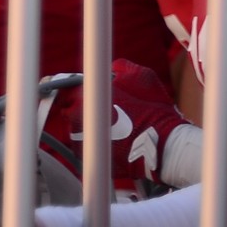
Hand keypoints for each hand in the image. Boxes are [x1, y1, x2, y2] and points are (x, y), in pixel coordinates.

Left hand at [44, 59, 185, 195]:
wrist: (160, 146)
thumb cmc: (152, 109)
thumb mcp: (141, 76)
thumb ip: (120, 68)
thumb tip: (112, 69)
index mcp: (84, 95)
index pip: (65, 88)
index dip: (77, 88)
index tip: (86, 90)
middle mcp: (75, 118)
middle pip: (70, 109)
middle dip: (84, 107)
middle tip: (107, 108)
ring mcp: (78, 140)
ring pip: (77, 128)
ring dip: (89, 125)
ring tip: (114, 127)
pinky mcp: (85, 157)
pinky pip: (84, 146)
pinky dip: (95, 143)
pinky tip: (114, 141)